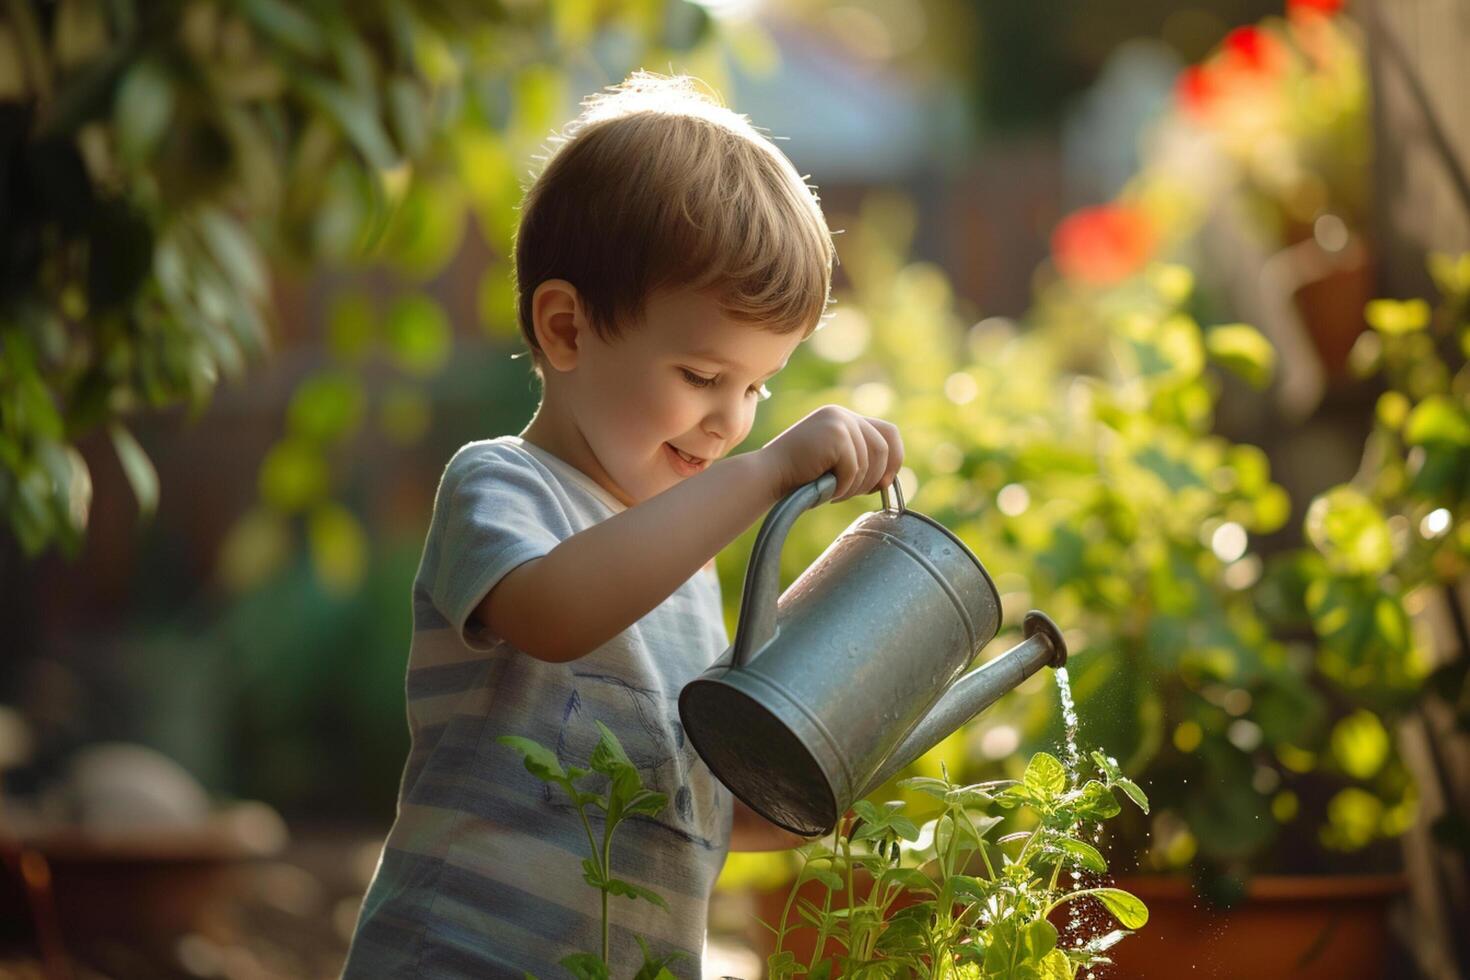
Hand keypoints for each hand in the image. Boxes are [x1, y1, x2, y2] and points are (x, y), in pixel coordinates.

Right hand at [756, 405, 903, 502]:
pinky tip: (825, 489)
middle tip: (856, 494)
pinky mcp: (835, 436)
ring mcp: (839, 422)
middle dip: (874, 478)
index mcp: (843, 418)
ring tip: (834, 493)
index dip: (895, 459)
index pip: (888, 432)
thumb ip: (858, 460)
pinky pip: (854, 469)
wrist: (767, 474)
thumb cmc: (798, 476)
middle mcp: (843, 414)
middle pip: (883, 448)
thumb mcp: (833, 462)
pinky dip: (843, 486)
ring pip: (870, 462)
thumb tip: (889, 479)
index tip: (885, 483)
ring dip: (855, 486)